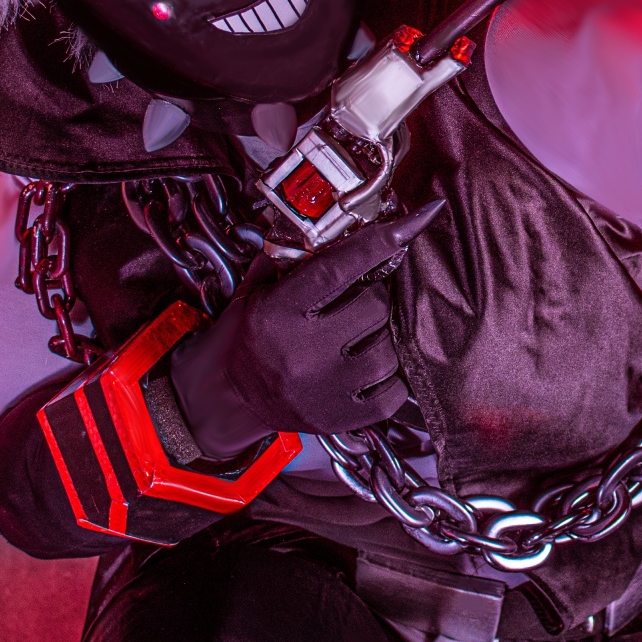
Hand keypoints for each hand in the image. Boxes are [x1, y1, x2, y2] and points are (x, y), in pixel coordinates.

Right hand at [168, 200, 445, 454]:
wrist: (228, 400)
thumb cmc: (245, 340)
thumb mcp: (254, 293)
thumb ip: (288, 258)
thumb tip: (336, 225)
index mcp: (278, 313)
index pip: (338, 269)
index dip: (379, 243)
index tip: (413, 223)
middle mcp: (302, 352)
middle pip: (375, 306)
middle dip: (374, 296)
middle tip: (360, 299)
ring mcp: (324, 389)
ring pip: (390, 349)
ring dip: (384, 337)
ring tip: (361, 336)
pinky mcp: (341, 418)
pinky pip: (394, 391)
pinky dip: (391, 377)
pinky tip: (369, 368)